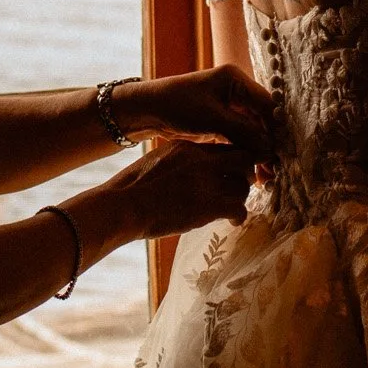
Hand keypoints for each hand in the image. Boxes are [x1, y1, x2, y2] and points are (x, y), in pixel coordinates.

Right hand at [108, 139, 257, 238]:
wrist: (123, 206)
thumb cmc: (130, 189)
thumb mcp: (156, 161)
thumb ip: (178, 161)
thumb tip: (186, 170)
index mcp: (188, 147)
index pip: (224, 146)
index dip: (233, 160)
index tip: (231, 171)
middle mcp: (203, 160)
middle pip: (243, 160)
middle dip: (244, 174)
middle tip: (237, 187)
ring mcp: (208, 182)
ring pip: (243, 187)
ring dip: (239, 198)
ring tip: (231, 208)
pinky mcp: (210, 206)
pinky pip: (239, 209)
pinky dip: (239, 216)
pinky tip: (232, 221)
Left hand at [117, 66, 276, 161]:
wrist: (148, 110)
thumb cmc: (177, 106)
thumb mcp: (212, 119)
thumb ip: (243, 131)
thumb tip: (269, 148)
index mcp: (236, 80)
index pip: (267, 104)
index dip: (277, 129)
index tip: (284, 152)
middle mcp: (235, 90)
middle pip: (261, 118)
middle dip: (268, 143)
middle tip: (275, 169)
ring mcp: (228, 104)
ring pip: (252, 129)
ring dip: (258, 150)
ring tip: (265, 174)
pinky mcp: (220, 119)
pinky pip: (239, 135)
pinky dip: (245, 150)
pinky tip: (251, 168)